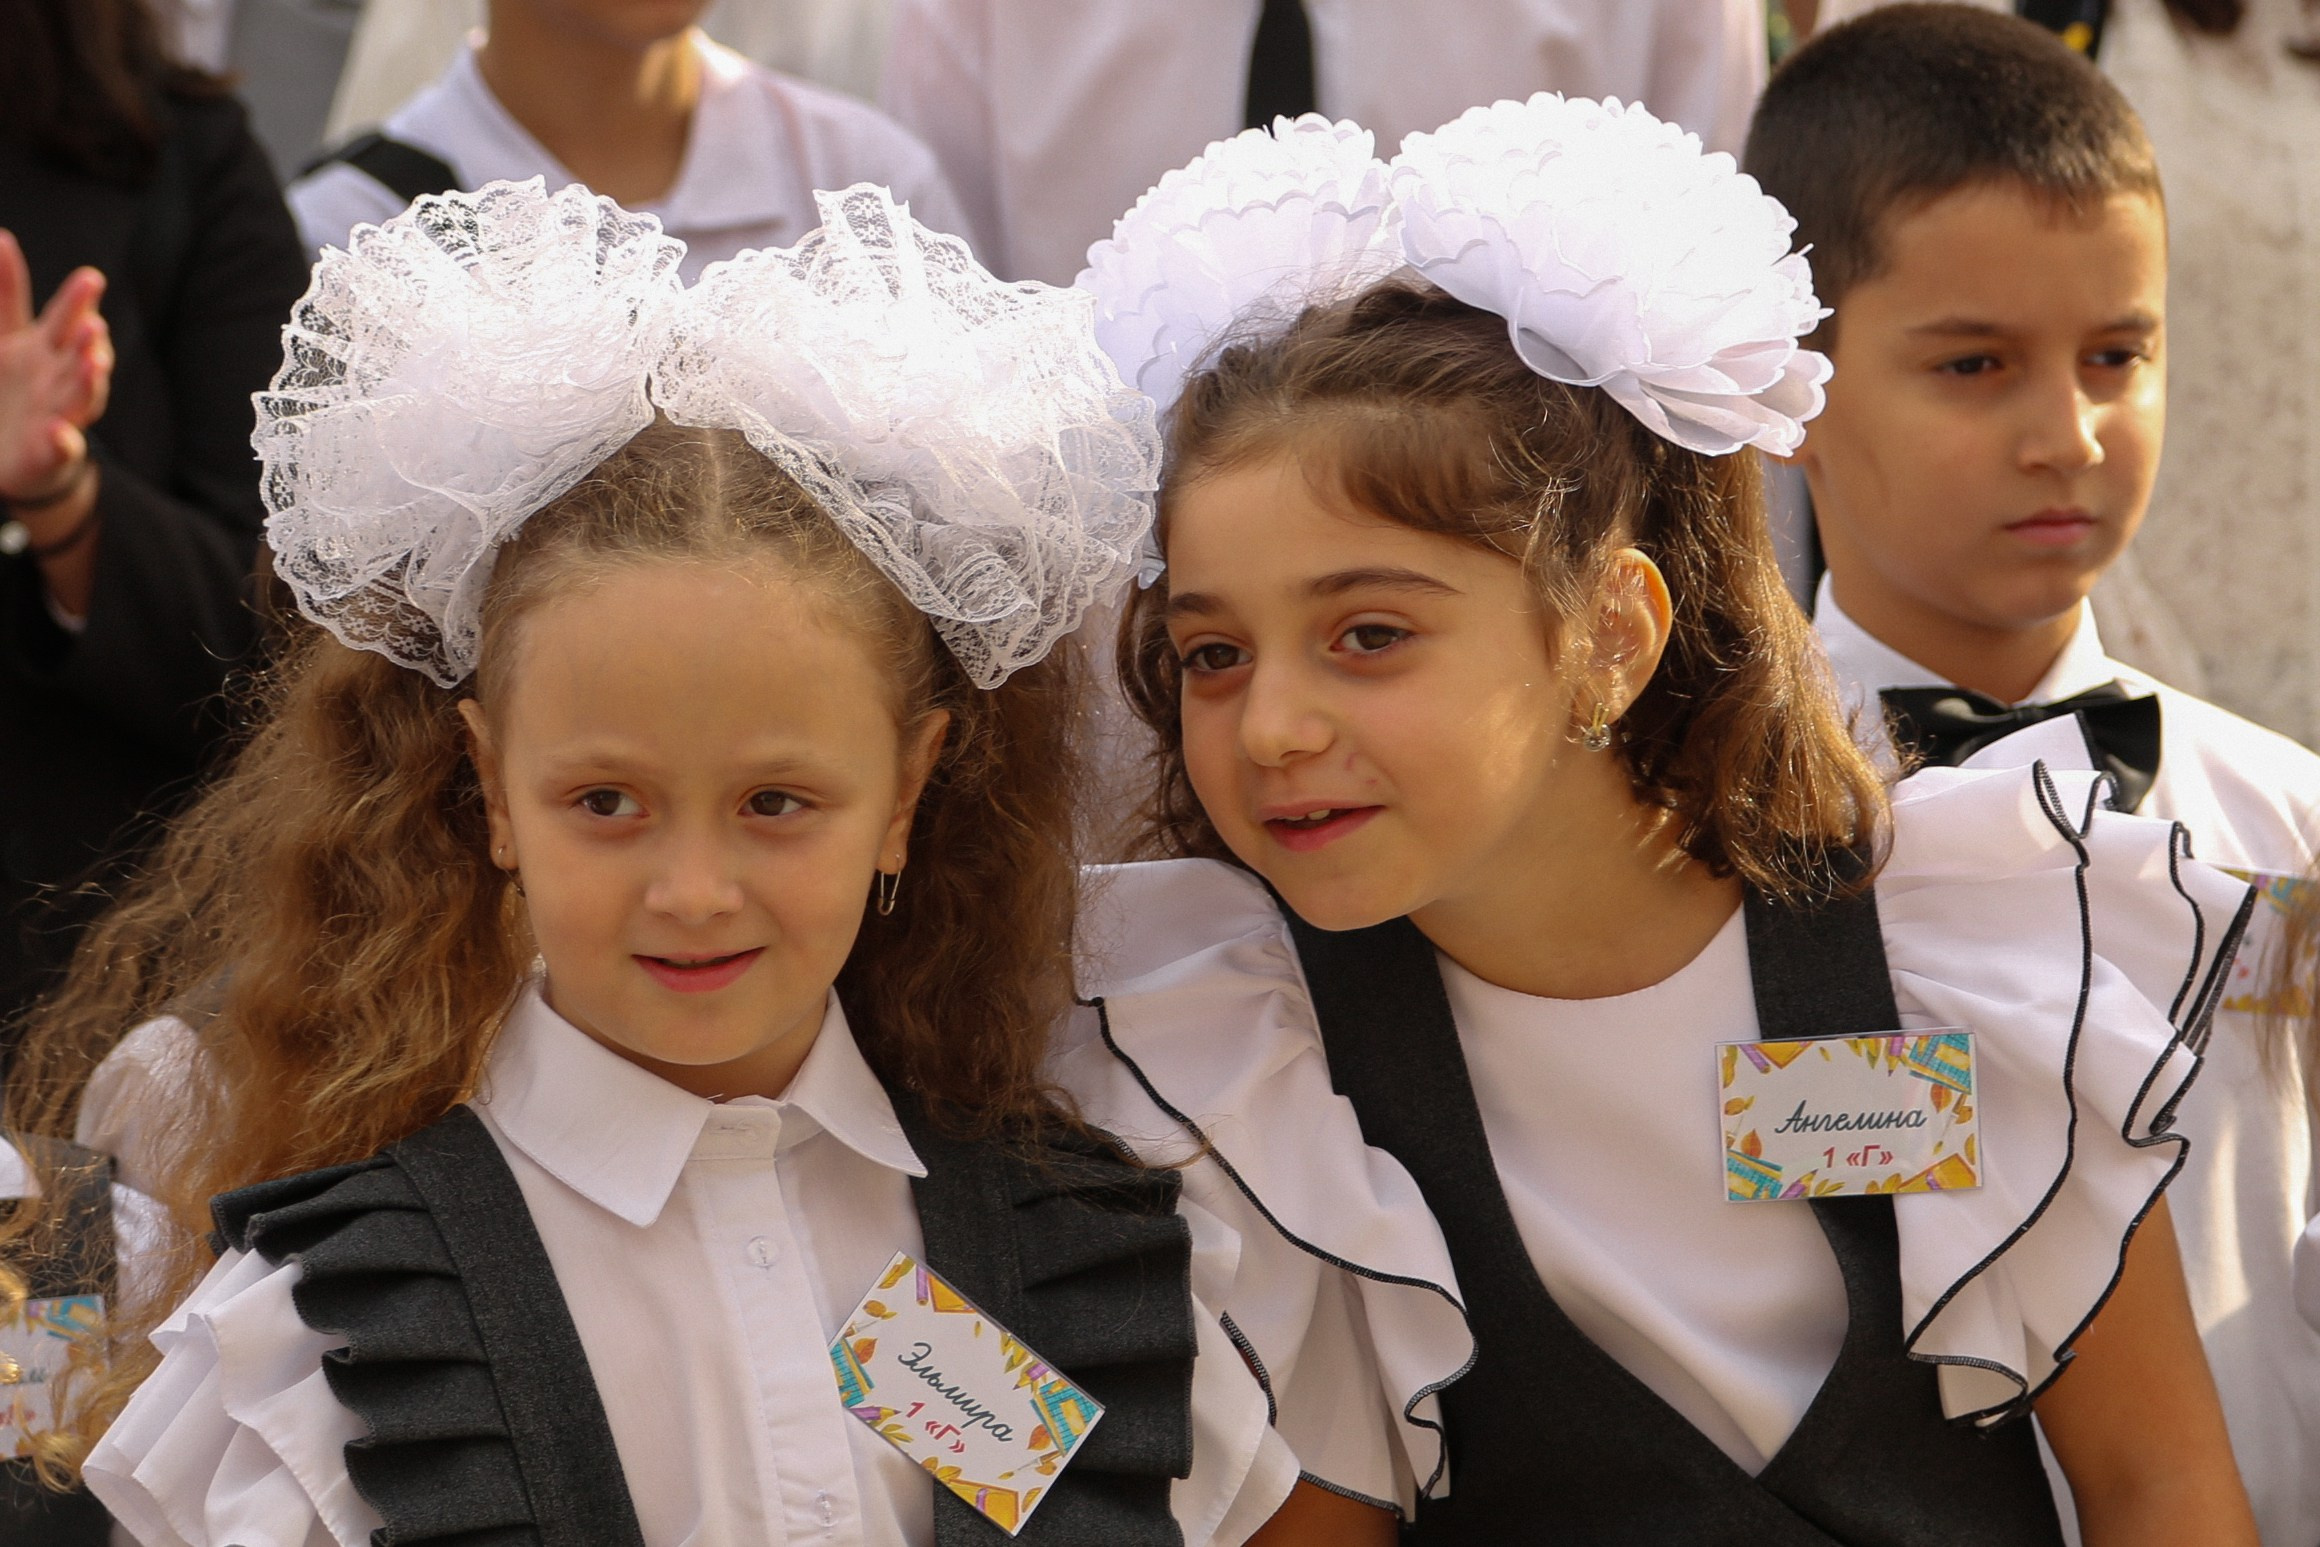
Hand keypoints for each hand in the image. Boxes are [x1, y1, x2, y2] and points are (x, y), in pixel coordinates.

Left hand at [0, 228, 111, 505]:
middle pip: (79, 357)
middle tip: (94, 325)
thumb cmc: (15, 389)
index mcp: (49, 349)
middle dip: (89, 342)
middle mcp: (61, 379)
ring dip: (90, 384)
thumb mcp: (6, 337)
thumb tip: (2, 236)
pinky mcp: (52, 453)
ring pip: (82, 399)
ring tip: (95, 365)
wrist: (17, 455)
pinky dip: (64, 442)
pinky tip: (59, 431)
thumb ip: (8, 292)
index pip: (66, 320)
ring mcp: (61, 415)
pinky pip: (62, 448)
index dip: (78, 301)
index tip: (91, 278)